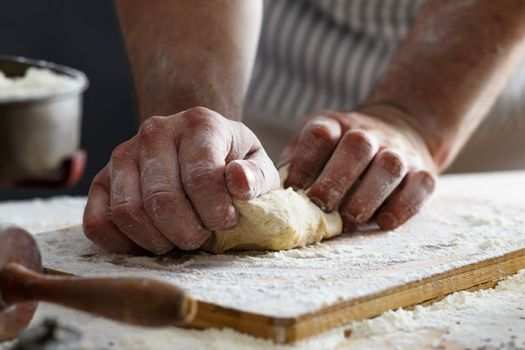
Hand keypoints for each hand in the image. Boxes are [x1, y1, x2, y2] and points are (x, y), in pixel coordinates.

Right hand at [83, 107, 278, 253]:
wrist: (196, 148)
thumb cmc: (231, 163)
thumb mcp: (258, 167)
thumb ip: (255, 177)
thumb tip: (238, 181)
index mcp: (199, 124)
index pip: (201, 177)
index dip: (215, 212)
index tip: (226, 222)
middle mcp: (155, 132)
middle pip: (162, 200)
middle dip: (187, 233)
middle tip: (202, 237)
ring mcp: (123, 154)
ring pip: (128, 213)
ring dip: (158, 240)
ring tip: (179, 238)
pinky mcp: (100, 179)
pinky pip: (97, 222)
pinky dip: (123, 244)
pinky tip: (150, 240)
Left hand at [281, 107, 436, 230]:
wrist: (402, 128)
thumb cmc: (343, 151)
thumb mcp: (317, 146)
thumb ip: (297, 165)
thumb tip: (273, 195)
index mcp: (337, 125)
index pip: (320, 134)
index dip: (305, 161)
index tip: (294, 188)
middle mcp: (370, 134)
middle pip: (357, 147)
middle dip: (337, 179)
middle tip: (320, 205)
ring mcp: (400, 152)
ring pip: (389, 167)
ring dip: (368, 195)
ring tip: (350, 218)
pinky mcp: (424, 172)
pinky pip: (419, 187)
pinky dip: (403, 207)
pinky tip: (383, 222)